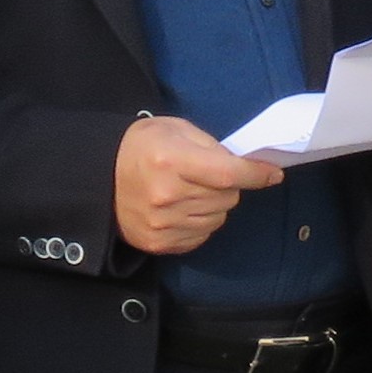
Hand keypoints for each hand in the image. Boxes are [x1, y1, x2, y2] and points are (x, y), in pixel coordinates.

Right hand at [114, 113, 279, 255]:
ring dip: (213, 205)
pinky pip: (202, 236)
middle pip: (228, 198)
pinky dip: (200, 223)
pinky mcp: (160, 243)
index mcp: (171, 160)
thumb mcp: (174, 129)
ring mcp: (163, 224)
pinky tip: (181, 209)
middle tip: (206, 176)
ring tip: (189, 192)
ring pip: (218, 219)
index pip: (228, 174)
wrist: (99, 177)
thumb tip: (247, 165)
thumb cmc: (141, 146)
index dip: (256, 174)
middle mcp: (167, 195)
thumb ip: (211, 145)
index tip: (273, 174)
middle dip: (227, 186)